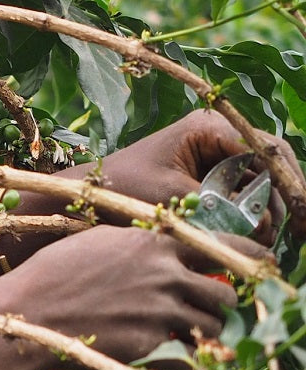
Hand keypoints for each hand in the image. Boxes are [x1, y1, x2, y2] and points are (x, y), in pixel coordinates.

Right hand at [0, 224, 242, 368]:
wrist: (26, 312)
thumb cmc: (52, 272)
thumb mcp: (97, 241)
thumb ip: (139, 245)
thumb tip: (164, 249)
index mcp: (154, 244)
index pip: (223, 246)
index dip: (248, 258)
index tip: (258, 266)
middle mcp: (165, 275)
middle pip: (225, 293)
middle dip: (220, 303)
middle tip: (205, 308)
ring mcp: (160, 311)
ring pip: (213, 326)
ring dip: (204, 330)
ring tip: (184, 332)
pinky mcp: (150, 344)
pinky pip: (184, 353)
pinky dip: (179, 355)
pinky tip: (160, 351)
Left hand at [97, 109, 295, 222]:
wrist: (86, 195)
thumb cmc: (120, 189)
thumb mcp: (171, 198)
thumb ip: (220, 210)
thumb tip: (265, 226)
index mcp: (208, 128)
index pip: (267, 149)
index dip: (290, 182)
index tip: (301, 213)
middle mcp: (217, 136)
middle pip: (270, 165)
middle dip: (284, 199)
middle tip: (294, 235)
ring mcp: (214, 155)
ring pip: (259, 181)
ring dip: (269, 210)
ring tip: (274, 241)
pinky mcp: (208, 176)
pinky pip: (242, 192)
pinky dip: (252, 214)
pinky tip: (257, 237)